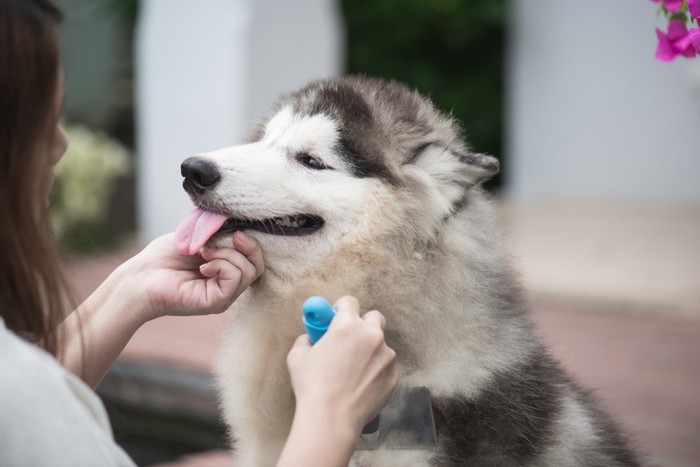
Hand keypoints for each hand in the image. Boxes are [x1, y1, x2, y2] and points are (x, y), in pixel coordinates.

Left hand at [121, 231, 263, 320]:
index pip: (254, 260)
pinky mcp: (216, 303)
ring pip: (248, 271)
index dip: (251, 245)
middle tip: (226, 239)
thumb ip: (219, 232)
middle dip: (246, 248)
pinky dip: (222, 265)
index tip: (237, 231)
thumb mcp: (198, 237)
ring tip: (204, 253)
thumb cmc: (164, 258)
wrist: (141, 276)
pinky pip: (234, 279)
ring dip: (227, 254)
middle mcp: (228, 286)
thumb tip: (239, 226)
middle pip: (256, 267)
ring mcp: (224, 296)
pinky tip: (203, 265)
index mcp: (226, 271)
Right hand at [287, 296, 397, 435]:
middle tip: (350, 340)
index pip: (349, 302)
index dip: (340, 308)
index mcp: (347, 325)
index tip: (336, 317)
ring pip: (380, 345)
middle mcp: (372, 336)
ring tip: (352, 372)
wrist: (332, 419)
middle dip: (363, 324)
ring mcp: (386, 356)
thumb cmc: (312, 386)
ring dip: (370, 351)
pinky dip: (375, 372)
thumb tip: (312, 338)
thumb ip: (307, 339)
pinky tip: (360, 386)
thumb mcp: (298, 355)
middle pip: (374, 317)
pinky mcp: (393, 376)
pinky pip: (385, 367)